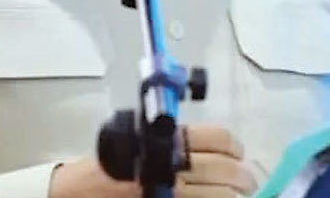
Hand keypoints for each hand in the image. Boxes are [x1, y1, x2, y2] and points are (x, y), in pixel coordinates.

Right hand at [48, 125, 257, 196]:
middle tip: (247, 181)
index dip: (234, 147)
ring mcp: (170, 191)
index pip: (217, 137)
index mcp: (165, 139)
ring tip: (236, 196)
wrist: (82, 190)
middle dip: (243, 177)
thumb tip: (215, 148)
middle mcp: (170, 165)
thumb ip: (170, 140)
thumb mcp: (140, 138)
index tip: (238, 154)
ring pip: (222, 196)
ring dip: (235, 196)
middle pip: (225, 168)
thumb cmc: (112, 161)